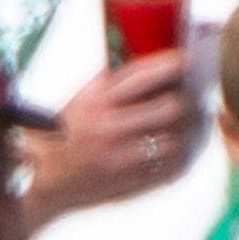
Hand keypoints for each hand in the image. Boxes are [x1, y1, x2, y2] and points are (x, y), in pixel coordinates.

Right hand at [33, 52, 194, 219]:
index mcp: (95, 100)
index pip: (144, 74)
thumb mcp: (84, 99)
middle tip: (190, 98)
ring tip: (183, 124)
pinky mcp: (129, 180)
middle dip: (185, 100)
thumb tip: (164, 66)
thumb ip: (117, 82)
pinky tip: (173, 148)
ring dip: (184, 130)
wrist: (48, 178)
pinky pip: (170, 165)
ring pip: (176, 138)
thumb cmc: (69, 133)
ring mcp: (119, 155)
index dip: (173, 64)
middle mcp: (107, 125)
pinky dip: (178, 155)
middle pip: (170, 106)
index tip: (188, 60)